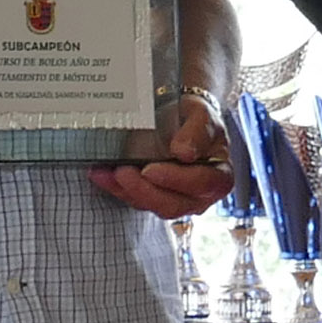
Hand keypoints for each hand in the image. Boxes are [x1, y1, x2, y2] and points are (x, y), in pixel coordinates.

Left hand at [90, 95, 234, 218]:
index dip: (175, 180)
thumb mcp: (203, 117)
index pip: (200, 185)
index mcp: (219, 177)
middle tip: (123, 171)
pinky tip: (101, 174)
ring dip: (126, 190)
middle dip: (144, 190)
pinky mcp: (155, 198)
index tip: (151, 169)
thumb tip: (184, 152)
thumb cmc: (197, 120)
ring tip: (106, 172)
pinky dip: (116, 188)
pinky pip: (136, 199)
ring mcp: (177, 200)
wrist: (184, 120)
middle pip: (173, 204)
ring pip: (151, 205)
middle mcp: (200, 196)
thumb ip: (198, 132)